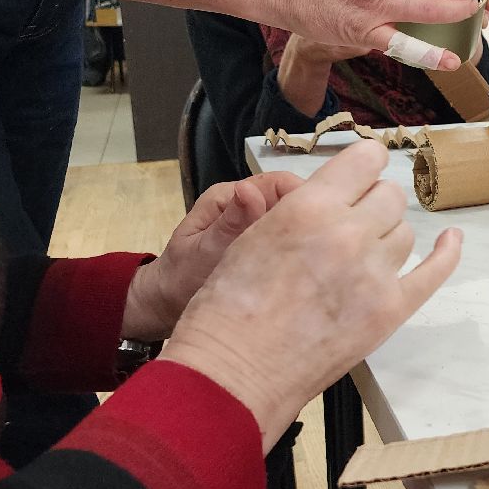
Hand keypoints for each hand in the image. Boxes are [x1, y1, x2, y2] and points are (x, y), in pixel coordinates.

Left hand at [123, 173, 303, 340]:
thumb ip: (229, 224)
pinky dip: (296, 250)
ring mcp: (253, 224)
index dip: (304, 198)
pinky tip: (305, 267)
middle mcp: (244, 204)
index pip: (279, 183)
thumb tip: (250, 190)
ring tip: (316, 260)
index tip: (320, 226)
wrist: (165, 304)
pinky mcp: (259, 244)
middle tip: (323, 249)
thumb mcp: (203, 252)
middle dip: (308, 218)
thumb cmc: (180, 278)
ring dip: (303, 235)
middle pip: (289, 199)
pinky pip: (284, 239)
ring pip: (290, 220)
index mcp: (229, 196)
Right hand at [162, 141, 461, 451]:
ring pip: (405, 233)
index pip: (365, 159)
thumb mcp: (252, 235)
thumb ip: (299, 209)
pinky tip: (451, 240)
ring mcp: (374, 274)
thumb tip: (332, 192)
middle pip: (389, 196)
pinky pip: (433, 273)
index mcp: (310, 207)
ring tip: (362, 252)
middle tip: (350, 222)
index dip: (364, 163)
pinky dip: (446, 253)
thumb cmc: (228, 308)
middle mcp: (349, 234)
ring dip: (387, 235)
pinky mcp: (390, 311)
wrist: (234, 371)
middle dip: (371, 202)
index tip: (361, 171)